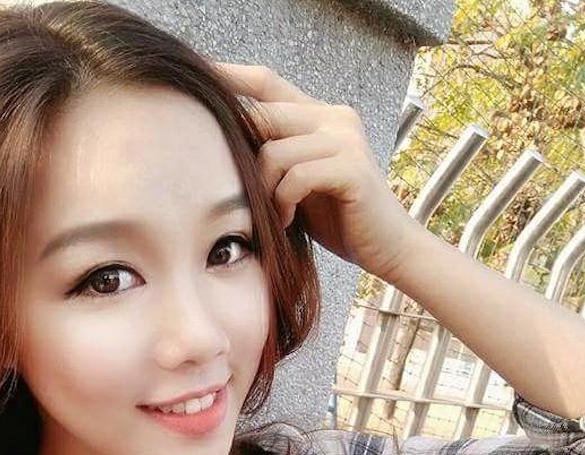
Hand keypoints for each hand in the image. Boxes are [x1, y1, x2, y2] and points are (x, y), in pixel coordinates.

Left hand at [213, 62, 417, 280]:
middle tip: (242, 195)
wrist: (386, 248)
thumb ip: (271, 159)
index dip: (231, 77)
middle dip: (242, 156)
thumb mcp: (296, 184)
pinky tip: (287, 221)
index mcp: (320, 115)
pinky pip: (296, 177)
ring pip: (274, 151)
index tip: (199, 77)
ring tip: (274, 215)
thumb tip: (221, 146)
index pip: (267, 83)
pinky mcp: (353, 167)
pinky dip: (283, 203)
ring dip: (265, 191)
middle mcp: (334, 118)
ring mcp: (346, 139)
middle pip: (263, 115)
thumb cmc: (338, 220)